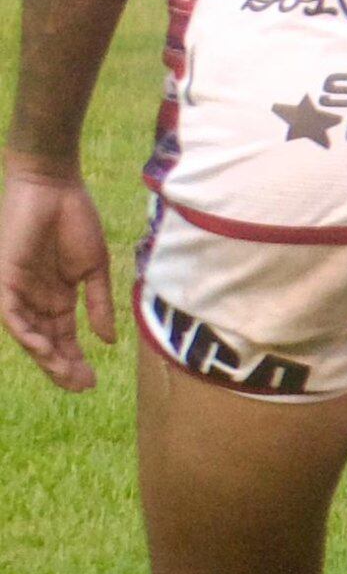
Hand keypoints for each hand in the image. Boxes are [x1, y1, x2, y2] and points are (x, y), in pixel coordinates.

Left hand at [0, 157, 113, 392]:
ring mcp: (19, 291)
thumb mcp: (94, 269)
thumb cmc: (77, 221)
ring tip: (66, 373)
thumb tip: (108, 341)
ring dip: (45, 356)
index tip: (92, 381)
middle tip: (81, 385)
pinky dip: (26, 333)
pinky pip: (11, 314)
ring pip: (28, 335)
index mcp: (57, 297)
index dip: (75, 360)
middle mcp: (35, 300)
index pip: (63, 338)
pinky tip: (44, 348)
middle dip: (61, 366)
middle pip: (46, 343)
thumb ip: (99, 304)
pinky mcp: (5, 279)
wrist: (55, 188)